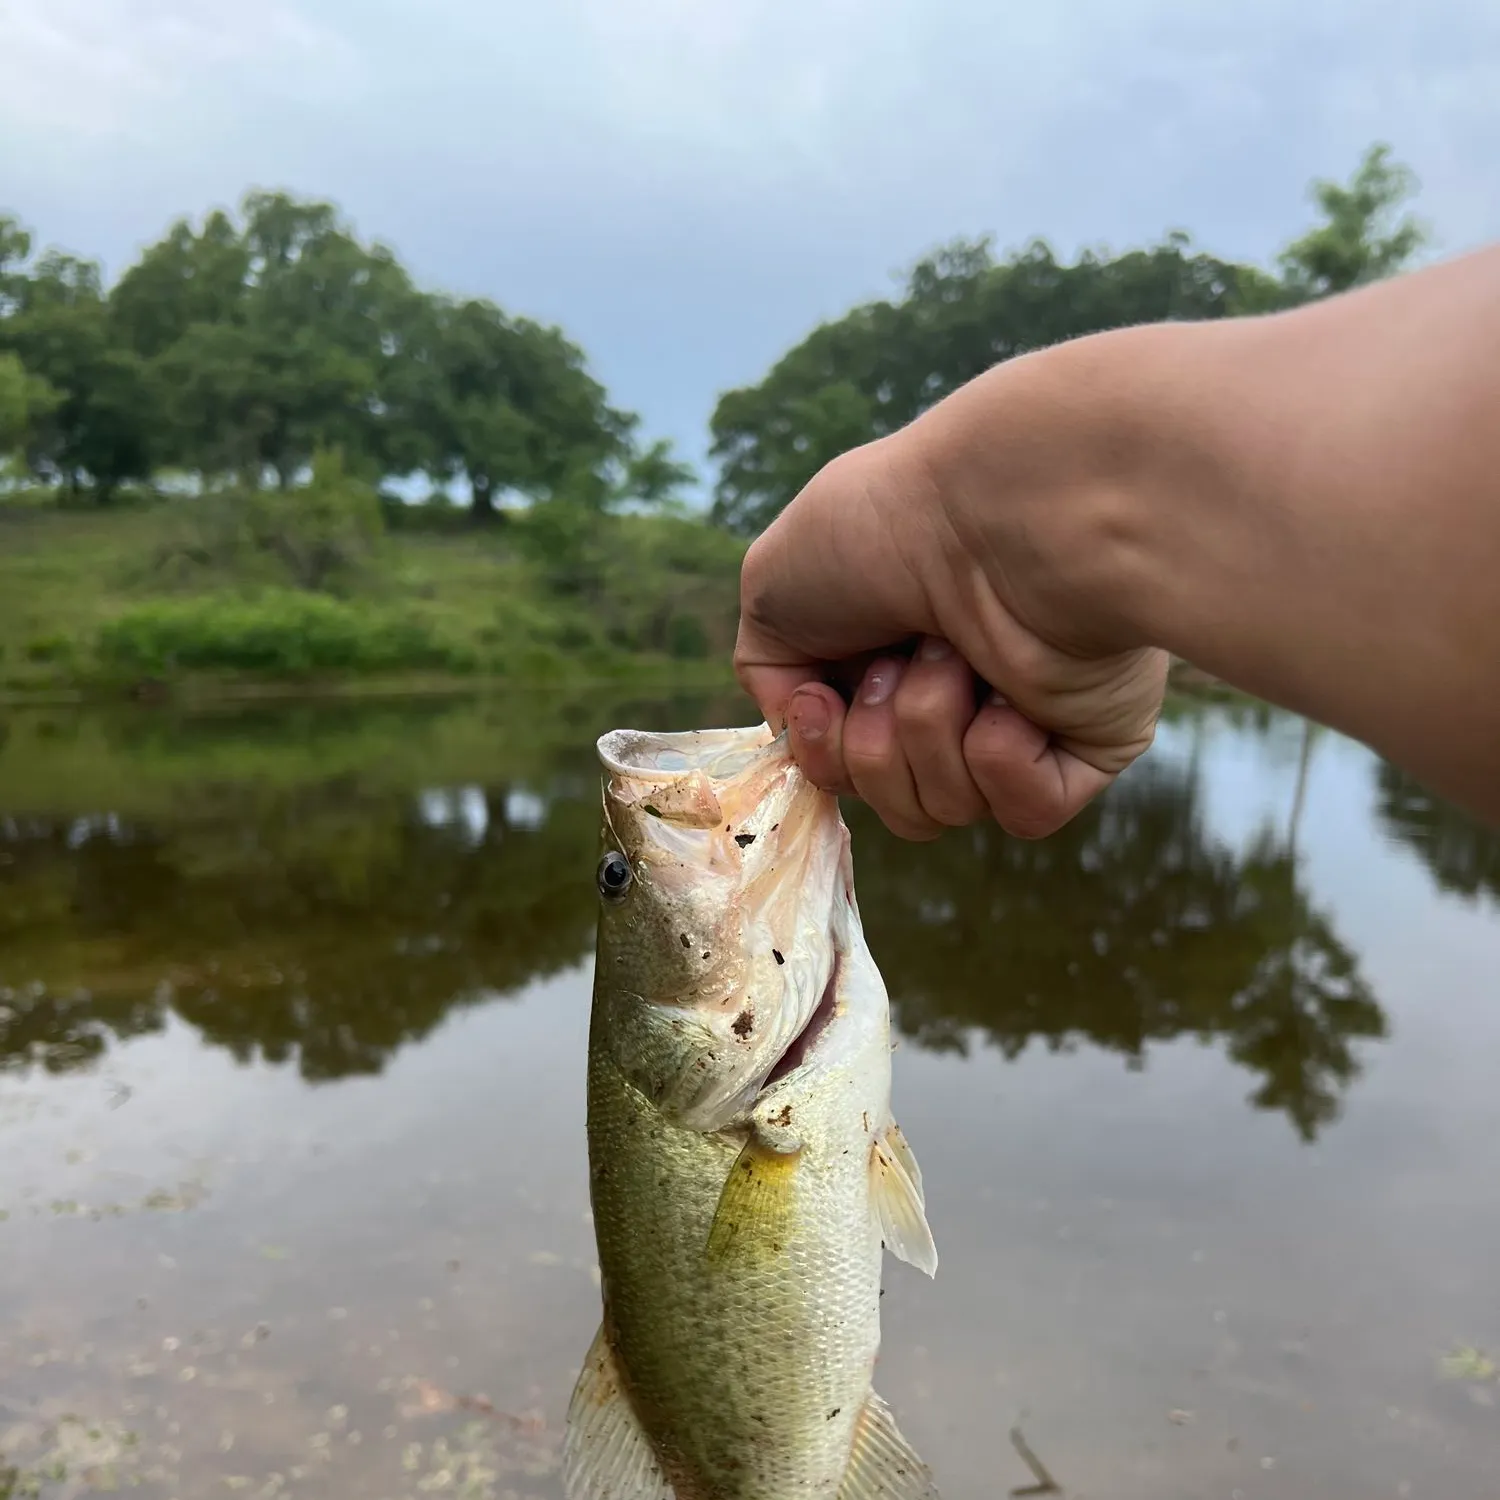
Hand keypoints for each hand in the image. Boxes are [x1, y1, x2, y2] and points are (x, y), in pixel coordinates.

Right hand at [733, 368, 1168, 841]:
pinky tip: (1009, 699)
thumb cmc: (883, 528)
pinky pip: (1027, 813)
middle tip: (899, 660)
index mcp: (888, 656)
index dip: (825, 752)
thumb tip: (811, 722)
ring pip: (948, 808)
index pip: (845, 765)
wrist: (998, 513)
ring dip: (931, 731)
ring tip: (957, 657)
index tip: (822, 701)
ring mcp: (1025, 718)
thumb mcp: (773, 585)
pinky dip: (1001, 763)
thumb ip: (768, 669)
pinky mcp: (1089, 744)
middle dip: (875, 745)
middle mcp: (956, 690)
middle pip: (891, 801)